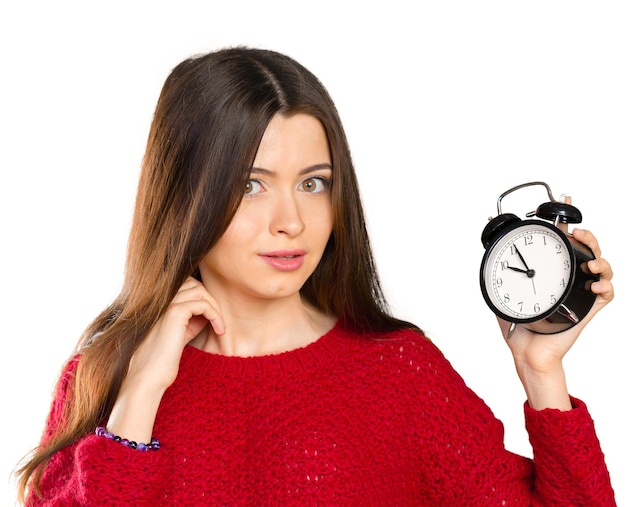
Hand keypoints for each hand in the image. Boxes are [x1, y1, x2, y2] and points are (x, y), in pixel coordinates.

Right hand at [106, 277, 224, 440]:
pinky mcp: (174, 313)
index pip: (187, 284)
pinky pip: (203, 304)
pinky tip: (219, 330)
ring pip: (200, 291)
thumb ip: (192, 317)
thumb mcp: (181, 333)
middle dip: (210, 300)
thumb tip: (210, 307)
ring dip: (215, 308)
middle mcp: (161, 299)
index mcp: (160, 302)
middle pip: (194, 283)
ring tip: (219, 327)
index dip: (203, 297)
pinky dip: (215, 315)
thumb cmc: (164, 359)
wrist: (148, 376)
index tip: (212, 318)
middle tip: (218, 322)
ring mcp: (167, 303)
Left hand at [497, 198, 613, 408]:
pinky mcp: (586, 310)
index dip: (565, 220)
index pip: (561, 241)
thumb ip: (496, 267)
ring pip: (602, 268)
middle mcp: (568, 279)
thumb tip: (487, 240)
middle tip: (576, 231)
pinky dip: (605, 286)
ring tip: (590, 260)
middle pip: (587, 250)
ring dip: (600, 259)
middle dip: (587, 236)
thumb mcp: (501, 289)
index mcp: (551, 271)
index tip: (562, 200)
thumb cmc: (516, 323)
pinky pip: (606, 295)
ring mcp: (579, 294)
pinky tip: (594, 285)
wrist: (525, 352)